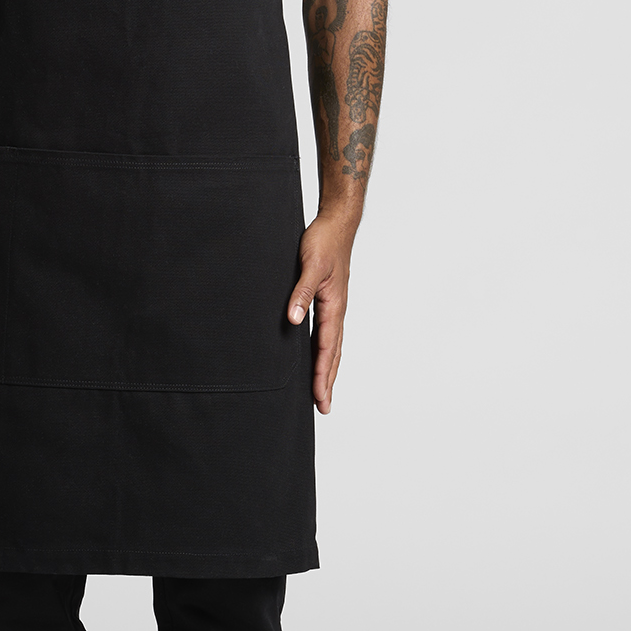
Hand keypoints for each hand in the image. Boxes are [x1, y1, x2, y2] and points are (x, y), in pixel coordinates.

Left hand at [287, 214, 355, 414]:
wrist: (336, 224)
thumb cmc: (324, 242)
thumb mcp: (310, 265)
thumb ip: (301, 292)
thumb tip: (293, 320)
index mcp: (334, 306)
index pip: (327, 348)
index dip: (322, 374)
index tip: (320, 397)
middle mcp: (336, 310)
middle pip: (333, 353)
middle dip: (328, 380)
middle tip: (324, 406)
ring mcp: (334, 306)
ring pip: (332, 345)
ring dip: (328, 368)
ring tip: (323, 390)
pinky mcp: (328, 300)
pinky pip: (327, 333)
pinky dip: (324, 351)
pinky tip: (317, 356)